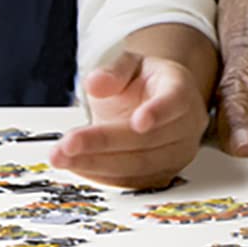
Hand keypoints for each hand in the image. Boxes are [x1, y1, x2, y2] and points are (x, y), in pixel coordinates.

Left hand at [52, 47, 209, 188]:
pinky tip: (75, 165)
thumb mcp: (129, 65)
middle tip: (68, 143)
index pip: (174, 102)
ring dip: (96, 163)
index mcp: (180, 90)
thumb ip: (113, 71)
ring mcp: (176, 154)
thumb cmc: (143, 83)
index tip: (138, 122)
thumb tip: (95, 83)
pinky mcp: (162, 175)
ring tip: (62, 157)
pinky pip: (131, 181)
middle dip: (104, 143)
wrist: (154, 103)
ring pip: (138, 166)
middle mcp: (186, 126)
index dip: (158, 112)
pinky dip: (100, 175)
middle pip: (147, 141)